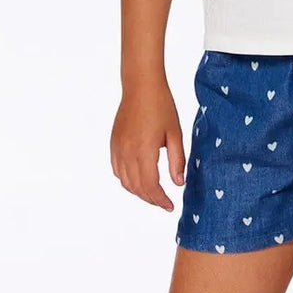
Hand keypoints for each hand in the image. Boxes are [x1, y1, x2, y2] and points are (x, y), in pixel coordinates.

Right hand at [110, 78, 185, 211]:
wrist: (141, 86)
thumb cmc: (161, 106)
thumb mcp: (175, 134)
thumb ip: (177, 161)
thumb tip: (178, 183)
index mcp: (144, 151)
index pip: (150, 186)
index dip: (160, 200)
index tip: (170, 206)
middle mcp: (127, 153)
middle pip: (136, 188)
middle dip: (151, 199)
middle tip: (164, 203)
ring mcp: (118, 148)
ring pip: (125, 182)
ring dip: (139, 192)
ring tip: (153, 194)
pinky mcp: (114, 144)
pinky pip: (117, 170)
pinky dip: (127, 180)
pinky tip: (138, 180)